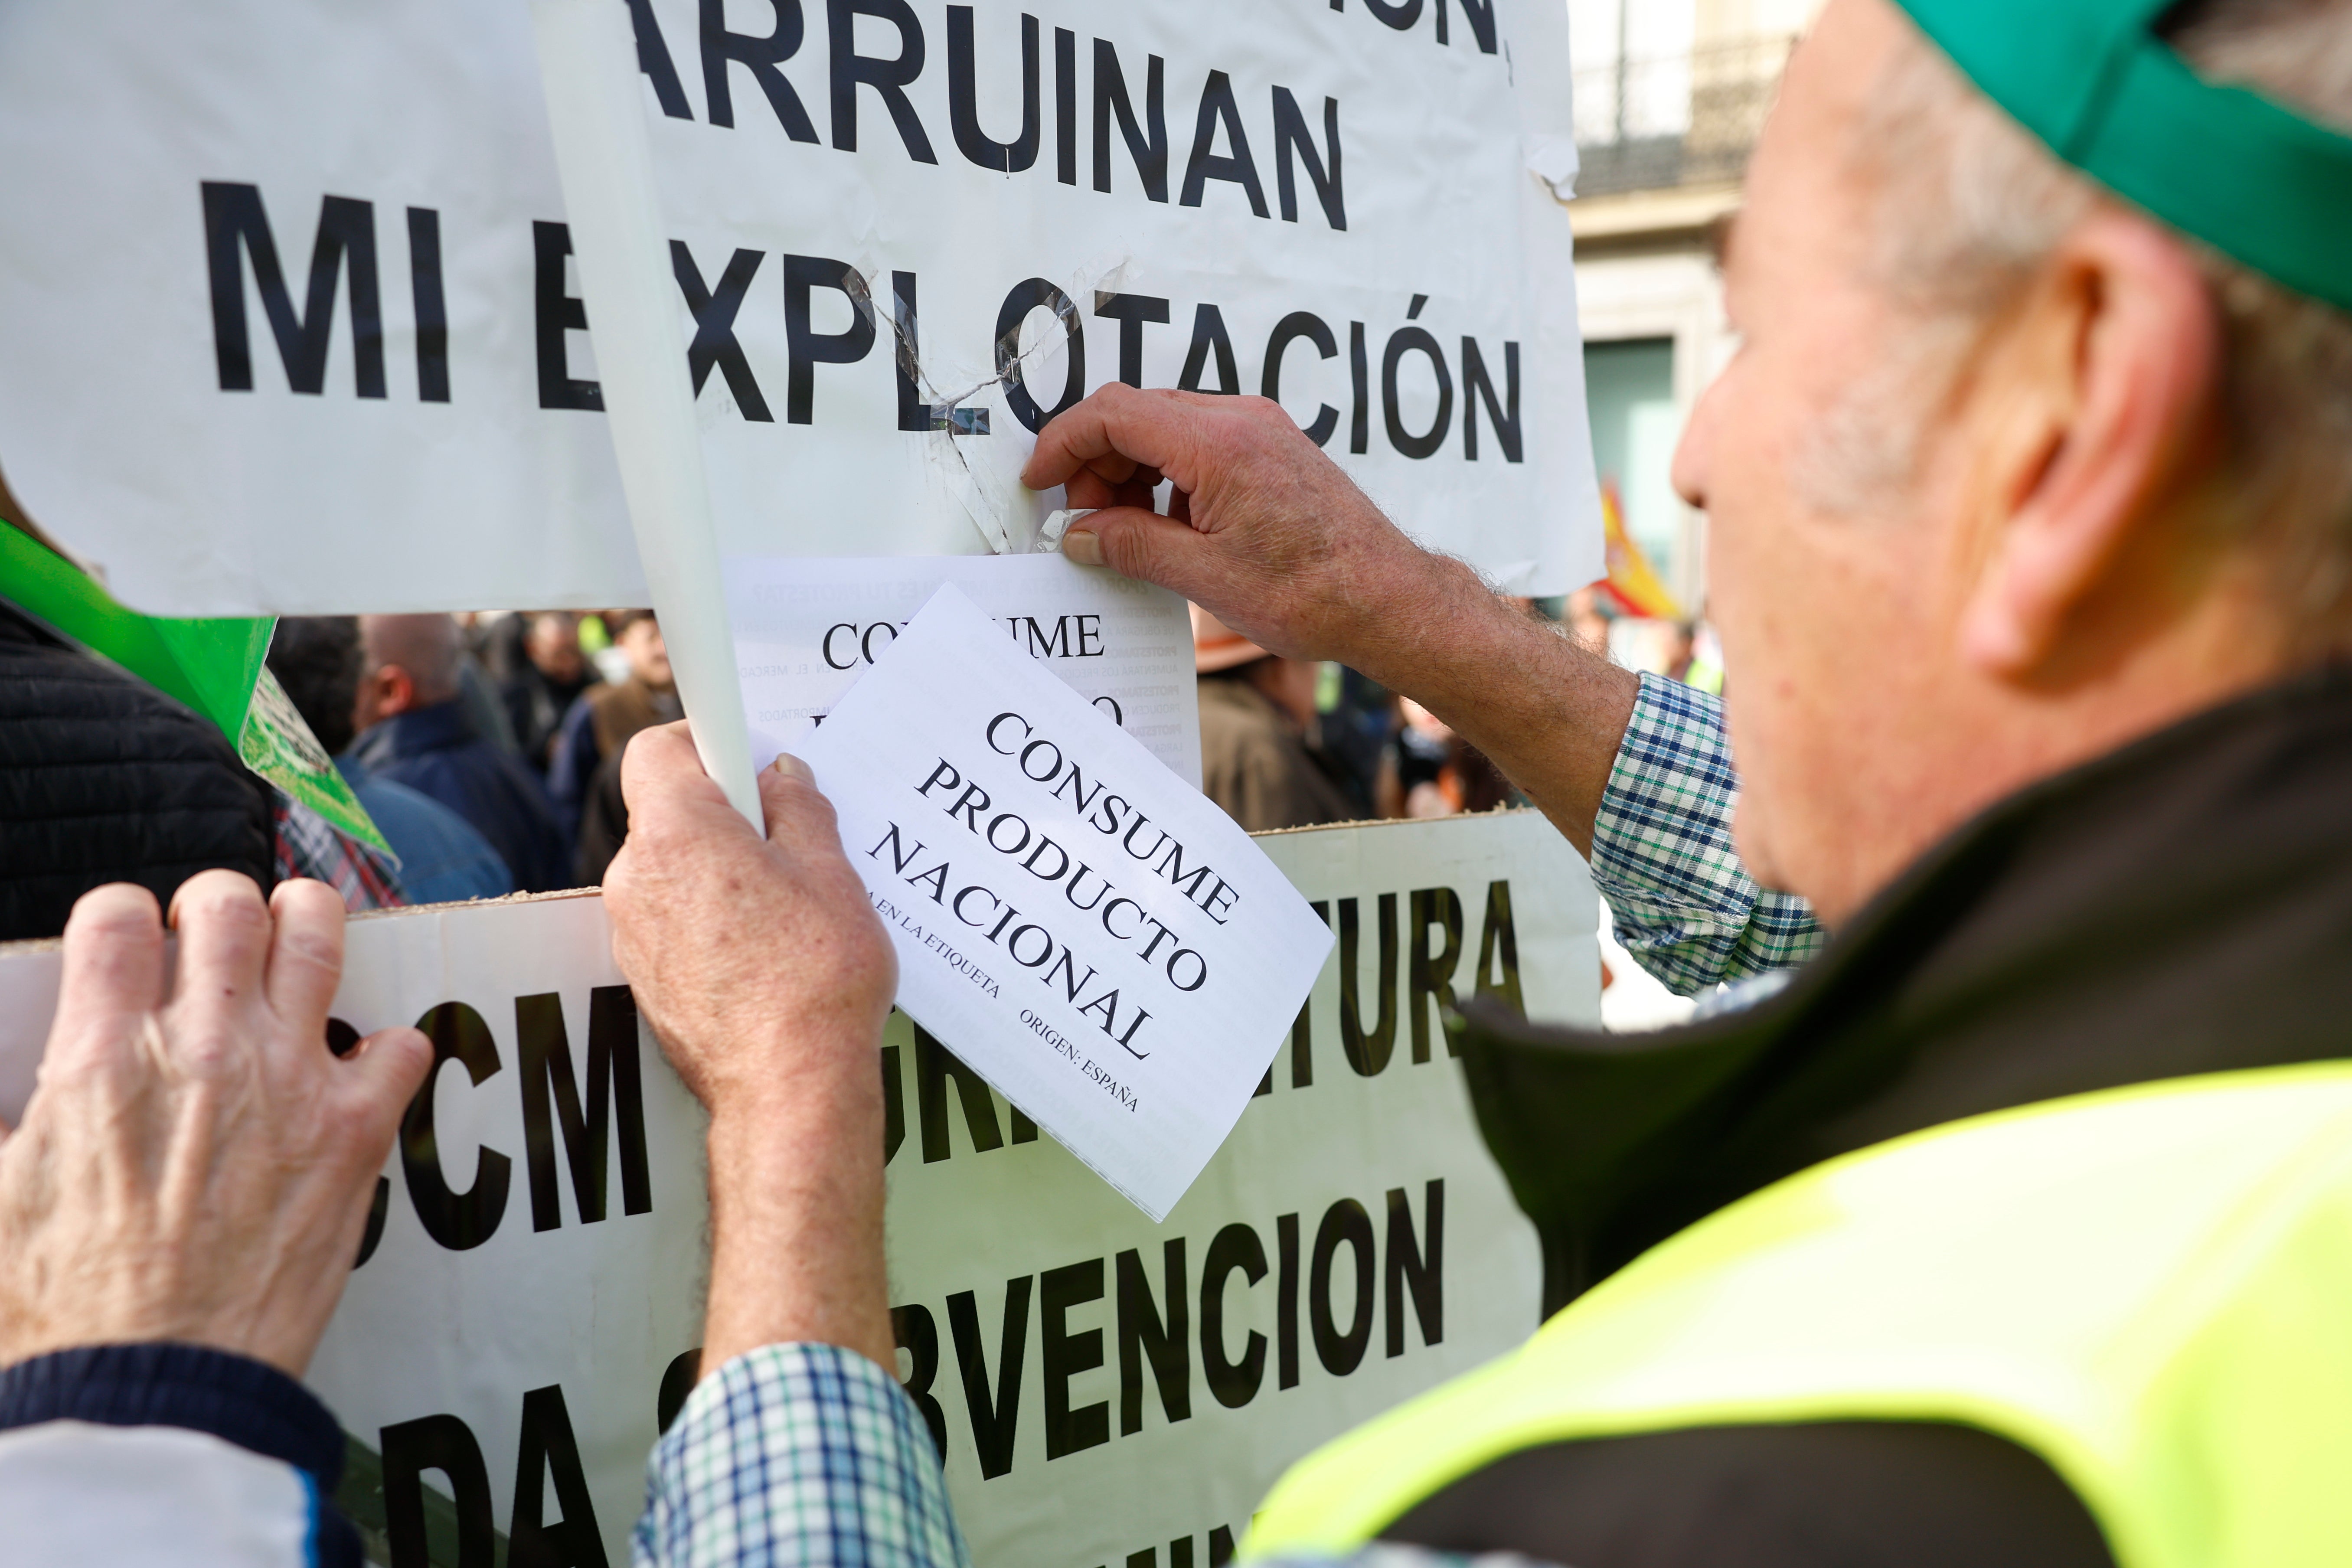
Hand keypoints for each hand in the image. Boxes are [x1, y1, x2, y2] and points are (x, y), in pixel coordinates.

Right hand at [0, 874, 429, 1375]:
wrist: (152, 1385)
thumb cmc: (64, 1309)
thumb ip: (12, 1124)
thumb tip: (16, 1102)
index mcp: (101, 1058)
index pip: (114, 917)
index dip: (121, 917)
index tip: (130, 939)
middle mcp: (201, 1048)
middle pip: (227, 907)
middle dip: (219, 902)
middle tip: (217, 930)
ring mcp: (288, 1081)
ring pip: (319, 938)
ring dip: (308, 922)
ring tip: (297, 932)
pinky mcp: (354, 1132)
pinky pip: (401, 1048)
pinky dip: (389, 1049)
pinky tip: (366, 1068)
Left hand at [601, 724, 896, 1371]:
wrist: (789, 1089)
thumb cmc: (816, 980)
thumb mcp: (833, 874)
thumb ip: (801, 810)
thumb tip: (784, 776)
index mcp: (679, 834)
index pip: (660, 748)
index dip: (704, 741)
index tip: (747, 756)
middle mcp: (636, 877)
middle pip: (668, 811)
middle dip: (723, 814)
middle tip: (787, 840)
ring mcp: (631, 932)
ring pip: (671, 869)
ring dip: (717, 870)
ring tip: (784, 907)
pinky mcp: (641, 977)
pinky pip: (670, 919)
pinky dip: (708, 918)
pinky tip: (762, 949)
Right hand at [1025, 383, 1641, 855]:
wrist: (1389, 600)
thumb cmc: (1312, 592)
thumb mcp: (1204, 576)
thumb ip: (1133, 546)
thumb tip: (1081, 536)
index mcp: (1219, 443)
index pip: (1114, 413)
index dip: (1063, 443)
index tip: (1039, 483)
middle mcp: (1241, 420)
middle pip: (1137, 415)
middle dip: (1096, 465)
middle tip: (1085, 526)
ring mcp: (1262, 429)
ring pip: (1166, 427)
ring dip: (1131, 473)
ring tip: (1127, 535)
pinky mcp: (1274, 448)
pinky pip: (1200, 443)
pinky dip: (1168, 475)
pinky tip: (1169, 526)